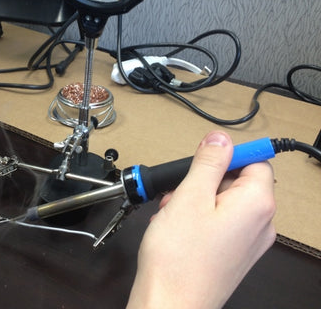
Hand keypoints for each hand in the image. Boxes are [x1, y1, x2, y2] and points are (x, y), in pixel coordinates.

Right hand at [127, 131, 275, 308]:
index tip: (201, 161)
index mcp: (256, 204)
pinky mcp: (233, 253)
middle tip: (178, 192)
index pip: (255, 161)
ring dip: (196, 199)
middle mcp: (260, 224)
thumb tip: (220, 139)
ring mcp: (247, 241)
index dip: (226, 156)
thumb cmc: (178, 257)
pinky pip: (220, 223)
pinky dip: (198, 218)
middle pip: (237, 181)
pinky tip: (177, 227)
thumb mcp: (190, 195)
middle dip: (204, 180)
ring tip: (172, 212)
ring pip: (224, 202)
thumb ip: (209, 162)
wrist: (169, 304)